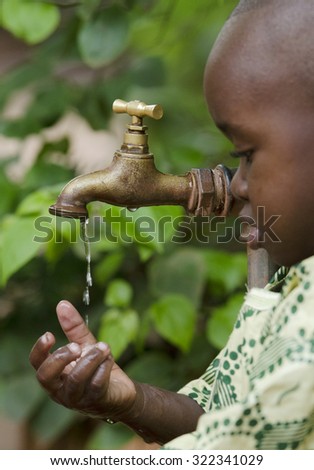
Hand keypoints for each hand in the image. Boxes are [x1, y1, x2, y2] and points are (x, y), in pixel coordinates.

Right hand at [29, 300, 135, 419]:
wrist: (121, 391)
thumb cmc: (96, 368)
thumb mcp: (84, 344)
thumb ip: (73, 327)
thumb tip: (62, 304)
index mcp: (54, 374)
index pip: (37, 364)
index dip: (39, 350)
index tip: (49, 334)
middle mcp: (60, 389)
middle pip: (46, 376)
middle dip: (60, 357)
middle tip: (77, 346)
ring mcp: (77, 398)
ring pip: (75, 380)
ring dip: (90, 359)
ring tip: (103, 346)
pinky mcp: (96, 401)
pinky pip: (96, 385)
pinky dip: (103, 368)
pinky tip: (110, 358)